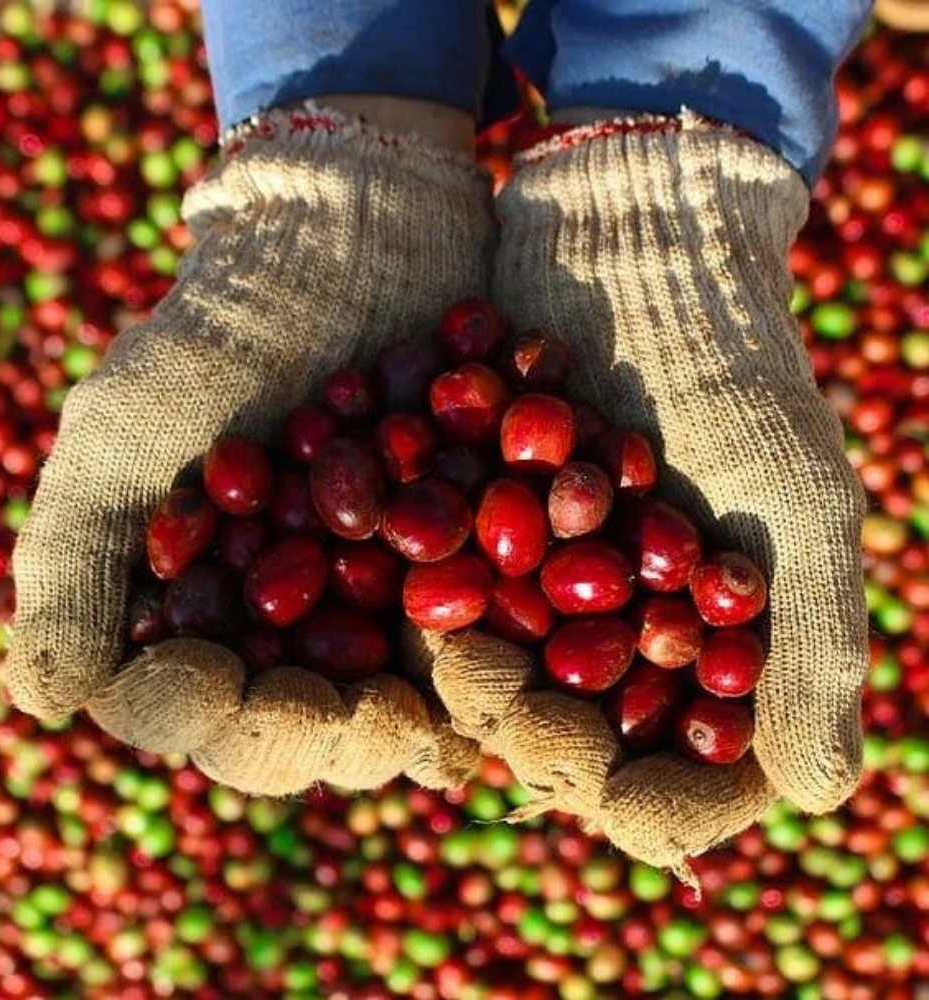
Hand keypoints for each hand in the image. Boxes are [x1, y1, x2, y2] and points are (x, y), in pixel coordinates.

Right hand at [6, 109, 490, 794]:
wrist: (346, 246)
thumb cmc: (221, 336)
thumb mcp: (129, 435)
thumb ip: (78, 564)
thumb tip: (40, 705)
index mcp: (207, 610)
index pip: (201, 701)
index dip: (219, 717)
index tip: (245, 697)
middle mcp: (299, 621)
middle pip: (315, 720)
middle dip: (342, 735)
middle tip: (375, 724)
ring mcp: (388, 597)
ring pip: (407, 691)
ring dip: (430, 713)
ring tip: (447, 712)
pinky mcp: (471, 559)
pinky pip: (490, 619)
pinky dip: (499, 641)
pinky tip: (511, 657)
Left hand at [431, 118, 866, 875]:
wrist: (632, 251)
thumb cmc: (730, 370)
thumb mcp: (795, 501)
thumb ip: (814, 643)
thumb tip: (818, 799)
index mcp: (701, 654)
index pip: (673, 780)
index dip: (636, 797)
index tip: (596, 770)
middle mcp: (611, 636)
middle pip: (569, 737)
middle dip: (527, 734)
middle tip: (486, 687)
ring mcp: (533, 587)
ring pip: (493, 679)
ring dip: (459, 686)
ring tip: (441, 657)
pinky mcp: (463, 530)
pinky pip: (431, 595)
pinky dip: (408, 607)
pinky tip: (378, 601)